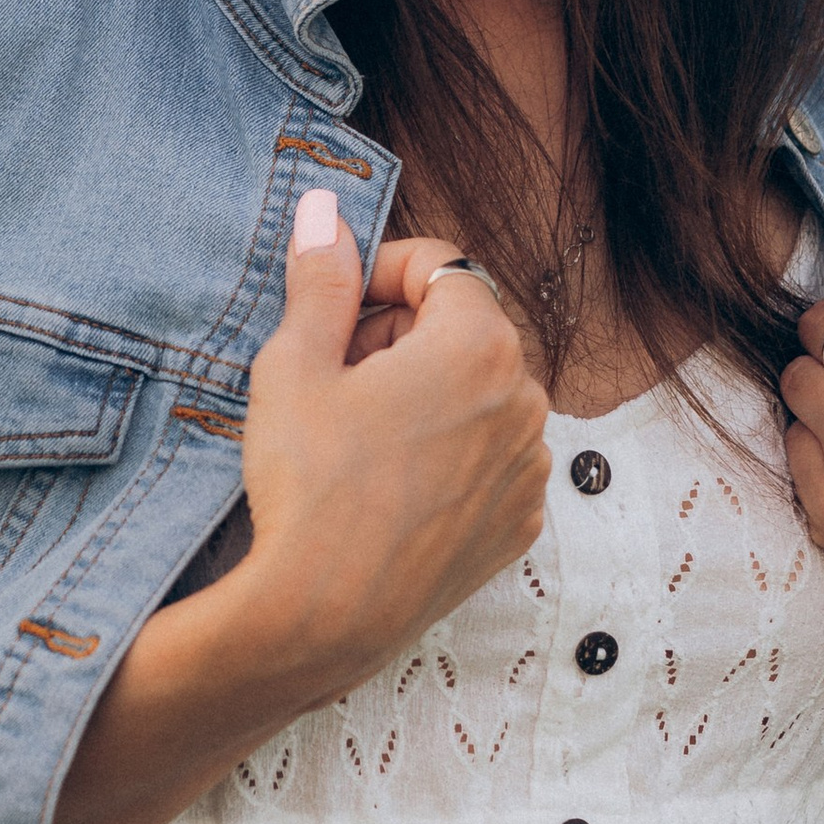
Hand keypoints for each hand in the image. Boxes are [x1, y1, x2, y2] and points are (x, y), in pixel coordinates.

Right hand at [240, 213, 553, 665]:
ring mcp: (529, 468)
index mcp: (479, 345)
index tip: (335, 306)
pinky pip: (487, 459)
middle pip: (463, 329)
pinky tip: (388, 484)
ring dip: (426, 395)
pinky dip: (447, 455)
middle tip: (333, 374)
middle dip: (399, 335)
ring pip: (478, 395)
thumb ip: (322, 278)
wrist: (324, 614)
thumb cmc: (307, 485)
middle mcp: (527, 400)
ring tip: (357, 435)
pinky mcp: (519, 523)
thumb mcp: (295, 365)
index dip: (378, 274)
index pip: (439, 265)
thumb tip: (325, 209)